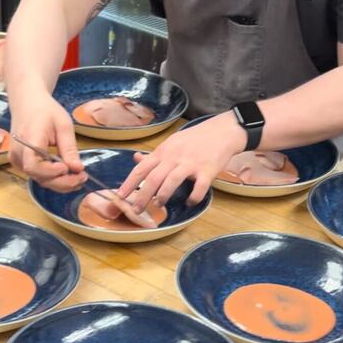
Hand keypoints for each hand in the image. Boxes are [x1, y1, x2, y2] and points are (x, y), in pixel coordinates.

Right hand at [10, 93, 85, 191]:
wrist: (27, 103)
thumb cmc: (45, 110)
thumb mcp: (63, 125)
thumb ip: (69, 148)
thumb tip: (78, 169)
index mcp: (28, 139)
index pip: (33, 165)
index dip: (51, 172)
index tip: (68, 169)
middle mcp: (18, 153)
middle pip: (38, 177)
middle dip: (62, 182)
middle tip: (82, 178)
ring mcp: (17, 159)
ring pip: (39, 179)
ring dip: (60, 183)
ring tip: (78, 177)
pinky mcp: (20, 163)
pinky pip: (37, 176)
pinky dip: (53, 179)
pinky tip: (67, 174)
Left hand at [117, 112, 246, 210]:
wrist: (222, 131)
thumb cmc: (195, 139)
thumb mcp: (171, 143)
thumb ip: (155, 155)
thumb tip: (135, 159)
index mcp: (164, 151)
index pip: (142, 168)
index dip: (129, 183)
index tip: (120, 196)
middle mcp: (174, 157)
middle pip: (153, 178)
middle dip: (142, 196)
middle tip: (136, 210)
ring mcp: (191, 163)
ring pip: (171, 181)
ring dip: (163, 196)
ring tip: (159, 205)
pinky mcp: (207, 170)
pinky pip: (199, 188)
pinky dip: (193, 197)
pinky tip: (190, 202)